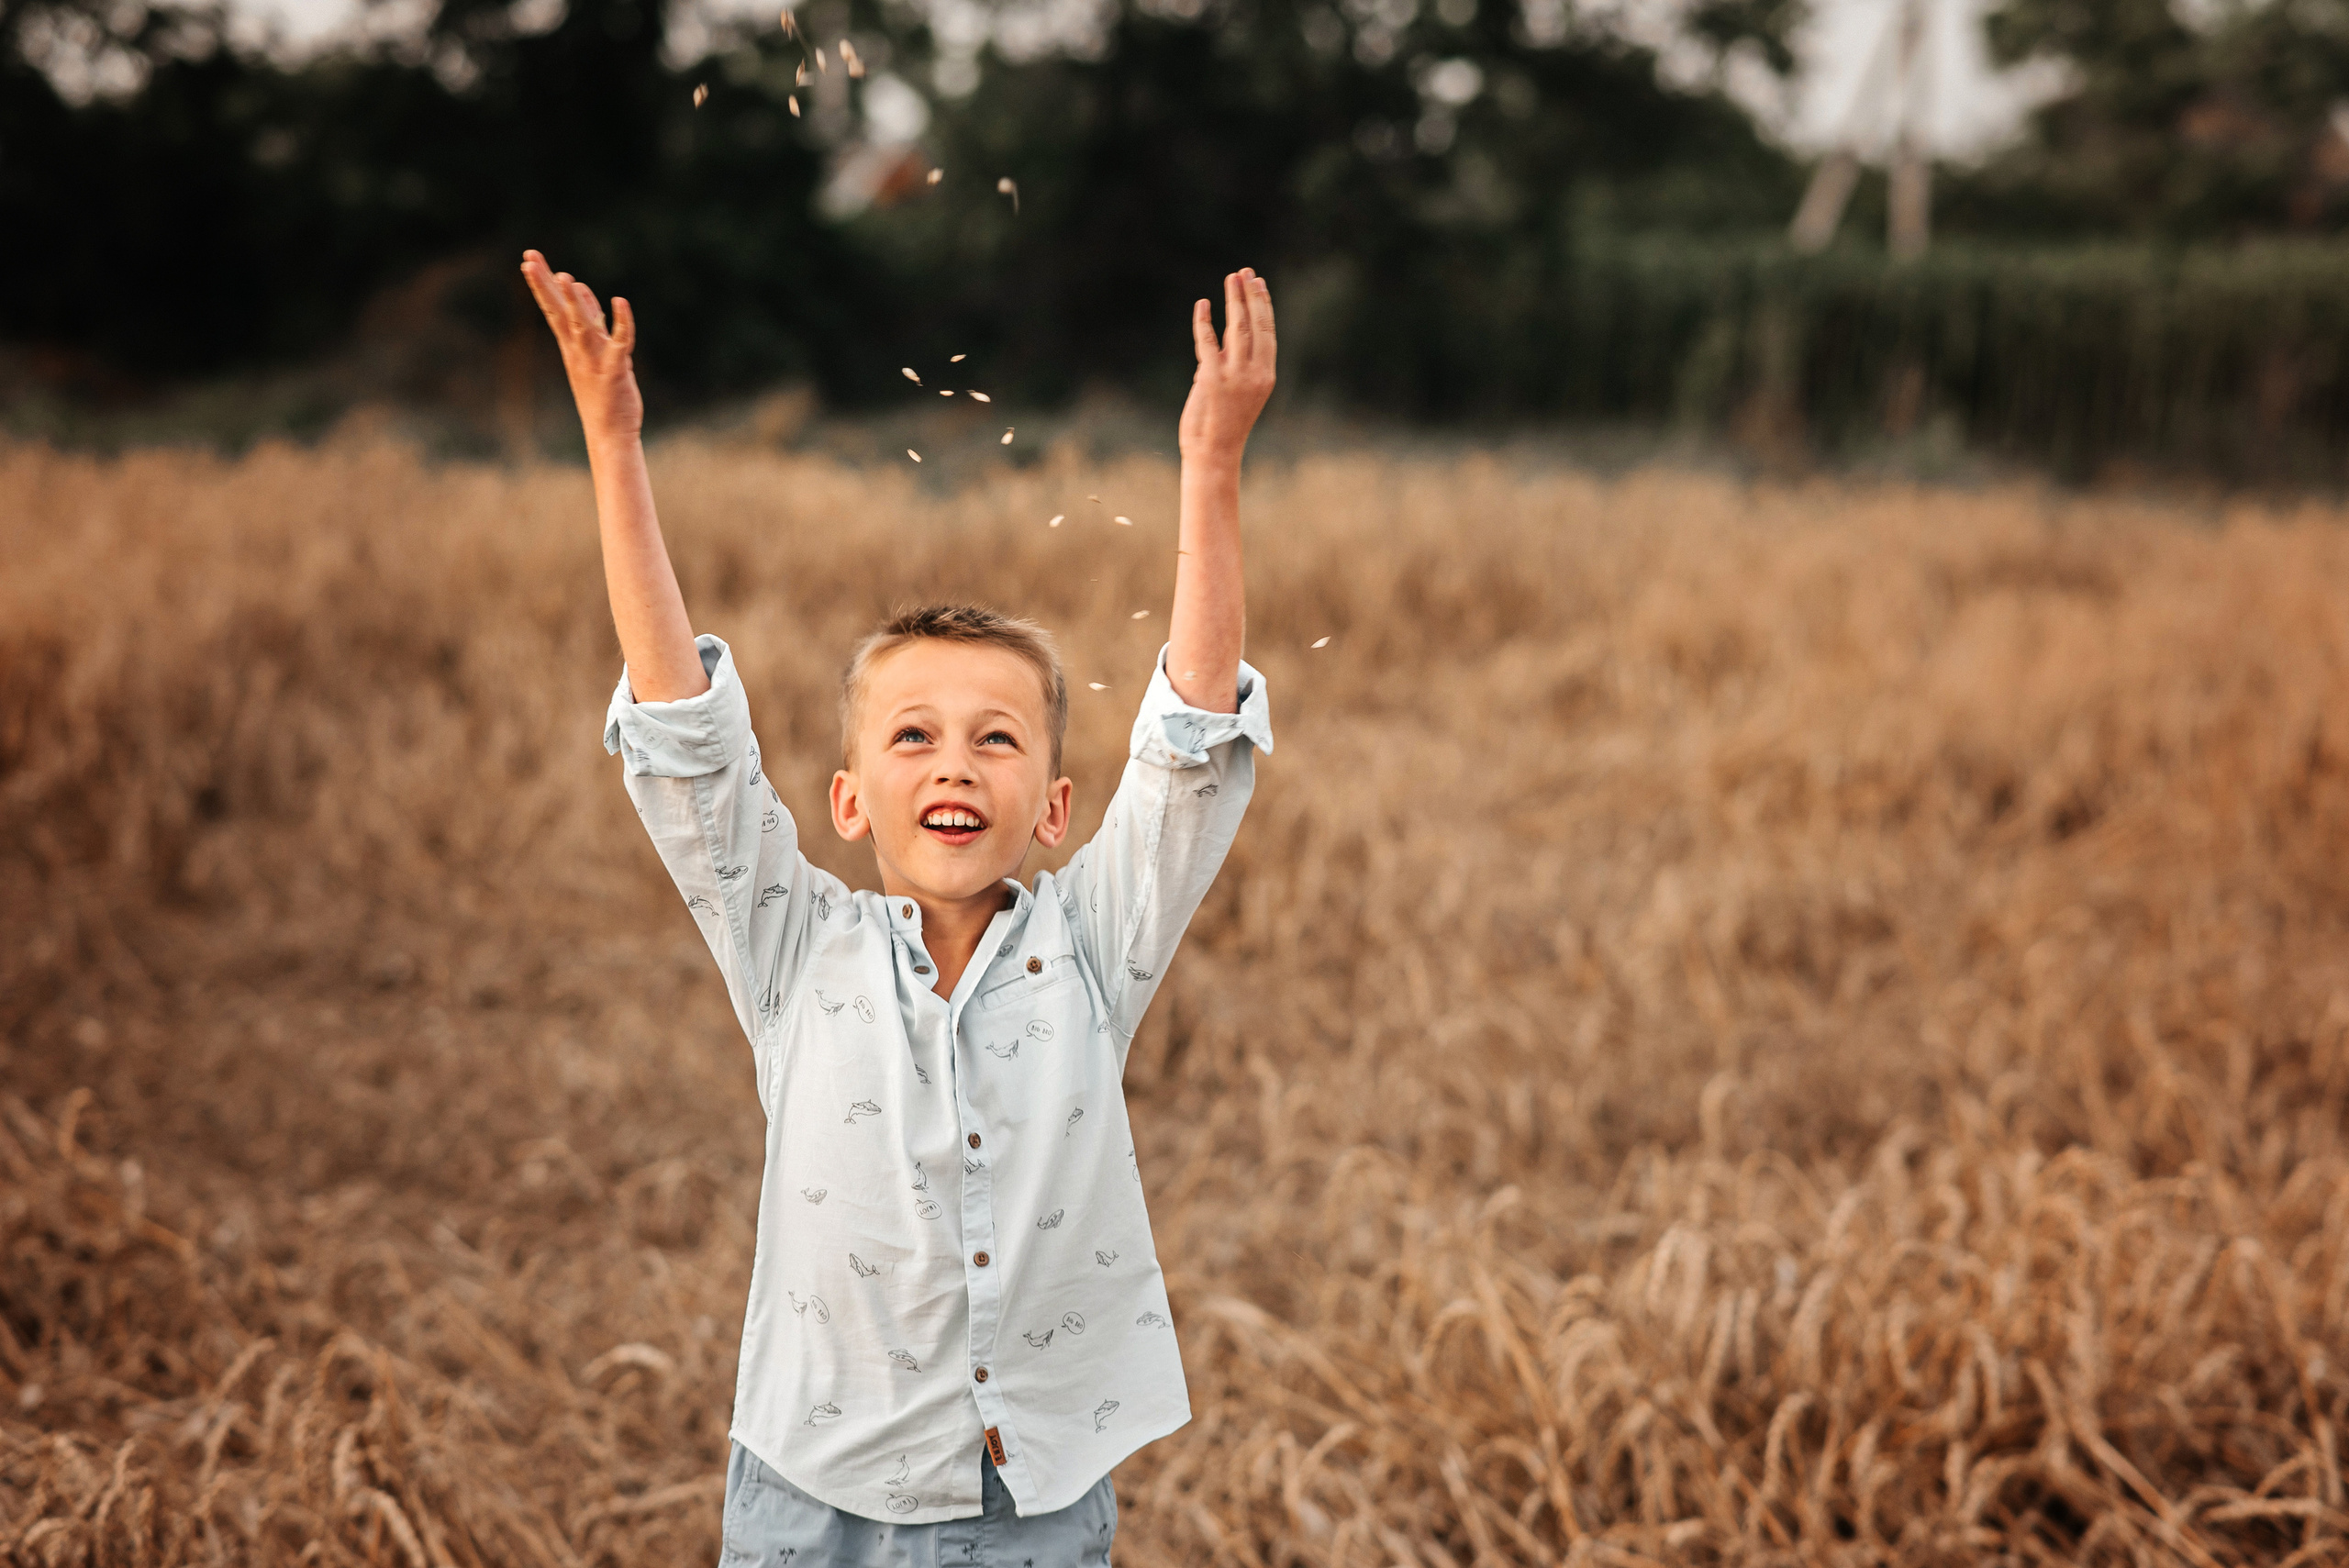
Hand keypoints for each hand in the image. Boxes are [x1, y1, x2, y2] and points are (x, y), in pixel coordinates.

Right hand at [521, 249, 642, 448]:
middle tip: (529, 258)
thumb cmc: (602, 394)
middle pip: (559, 312)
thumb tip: (581, 290)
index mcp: (571, 346)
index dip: (542, 285)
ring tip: (566, 277)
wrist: (609, 434)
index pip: (552, 310)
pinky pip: (619, 342)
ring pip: (582, 326)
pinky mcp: (615, 371)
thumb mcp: (593, 352)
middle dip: (545, 285)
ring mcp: (594, 361)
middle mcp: (578, 351)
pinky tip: (620, 301)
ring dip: (574, 302)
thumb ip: (591, 321)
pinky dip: (621, 323)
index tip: (528, 261)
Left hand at [1177, 268, 1275, 463]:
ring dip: (1233, 300)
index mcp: (1266, 375)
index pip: (1268, 332)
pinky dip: (1204, 322)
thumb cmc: (1224, 424)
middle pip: (1256, 325)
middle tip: (1245, 272)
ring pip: (1237, 328)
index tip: (1257, 283)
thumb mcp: (1235, 388)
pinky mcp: (1211, 379)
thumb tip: (1225, 333)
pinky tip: (1203, 305)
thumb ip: (1231, 360)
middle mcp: (1255, 373)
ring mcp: (1234, 376)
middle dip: (1251, 296)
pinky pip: (1207, 343)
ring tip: (1231, 278)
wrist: (1215, 453)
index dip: (1263, 305)